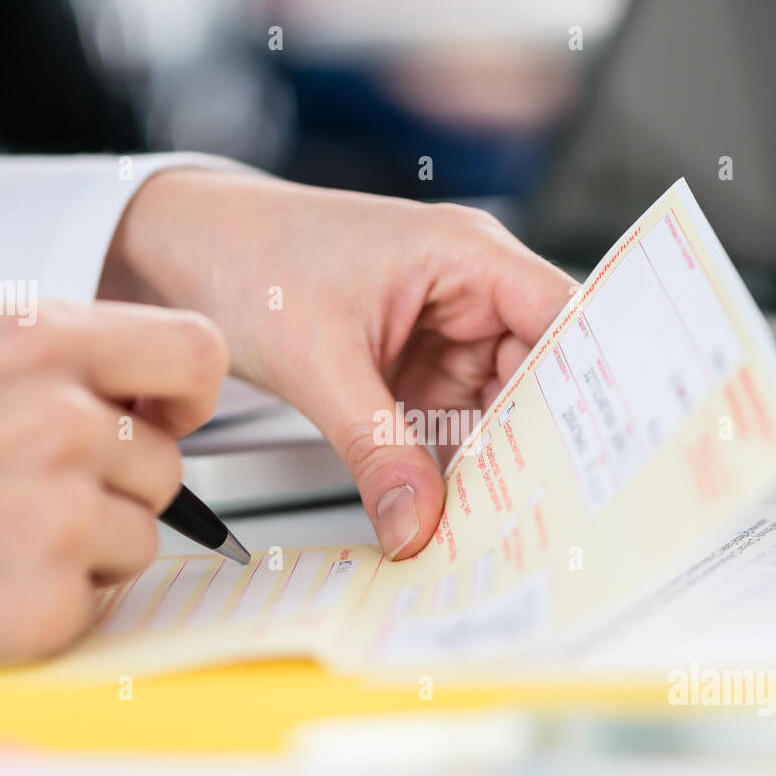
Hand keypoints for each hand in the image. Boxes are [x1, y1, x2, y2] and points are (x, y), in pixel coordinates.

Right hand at [0, 301, 226, 665]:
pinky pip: (103, 600)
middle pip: (166, 463)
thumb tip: (143, 391)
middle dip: (115, 484)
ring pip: (140, 537)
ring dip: (87, 547)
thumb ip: (59, 361)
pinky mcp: (49, 600)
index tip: (166, 417)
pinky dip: (56, 602)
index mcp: (37, 342)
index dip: (187, 394)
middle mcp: (61, 422)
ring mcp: (61, 514)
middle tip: (30, 494)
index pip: (193, 352)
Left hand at [102, 170, 575, 558]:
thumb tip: (416, 522)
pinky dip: (451, 463)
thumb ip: (373, 446)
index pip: (561, 320)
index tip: (598, 455)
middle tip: (545, 513)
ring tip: (501, 520)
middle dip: (537, 444)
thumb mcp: (319, 360)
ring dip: (493, 461)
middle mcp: (465, 290)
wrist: (177, 253)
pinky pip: (451, 422)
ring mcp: (440, 331)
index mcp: (464, 255)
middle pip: (536, 375)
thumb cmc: (247, 257)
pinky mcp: (411, 366)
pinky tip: (452, 504)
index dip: (587, 386)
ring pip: (495, 407)